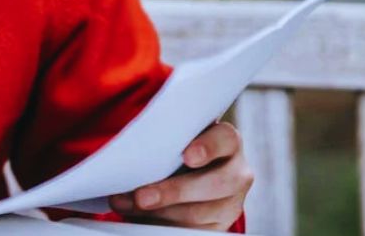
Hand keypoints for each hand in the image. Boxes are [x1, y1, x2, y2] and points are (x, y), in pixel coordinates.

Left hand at [108, 121, 253, 230]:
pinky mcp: (221, 225)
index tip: (187, 156)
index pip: (226, 139)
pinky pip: (195, 230)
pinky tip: (141, 217)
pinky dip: (164, 224)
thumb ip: (163, 139)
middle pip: (216, 183)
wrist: (190, 172)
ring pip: (203, 213)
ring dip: (162, 212)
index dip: (208, 147)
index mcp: (227, 141)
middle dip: (175, 192)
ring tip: (131, 206)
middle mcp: (236, 171)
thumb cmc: (177, 147)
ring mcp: (232, 201)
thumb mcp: (175, 137)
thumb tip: (127, 154)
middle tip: (142, 197)